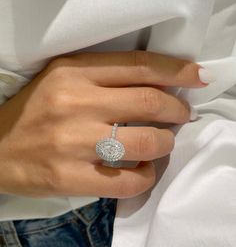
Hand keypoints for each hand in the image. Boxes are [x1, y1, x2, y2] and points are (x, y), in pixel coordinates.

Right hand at [0, 50, 205, 198]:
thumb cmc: (33, 111)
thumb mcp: (62, 78)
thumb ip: (104, 76)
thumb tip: (156, 84)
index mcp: (73, 72)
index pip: (139, 66)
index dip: (176, 71)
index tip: (198, 77)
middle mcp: (76, 103)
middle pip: (149, 102)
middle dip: (177, 110)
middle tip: (182, 115)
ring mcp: (73, 143)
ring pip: (145, 142)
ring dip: (166, 143)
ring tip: (164, 142)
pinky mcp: (70, 178)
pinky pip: (128, 181)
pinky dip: (146, 177)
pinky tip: (144, 170)